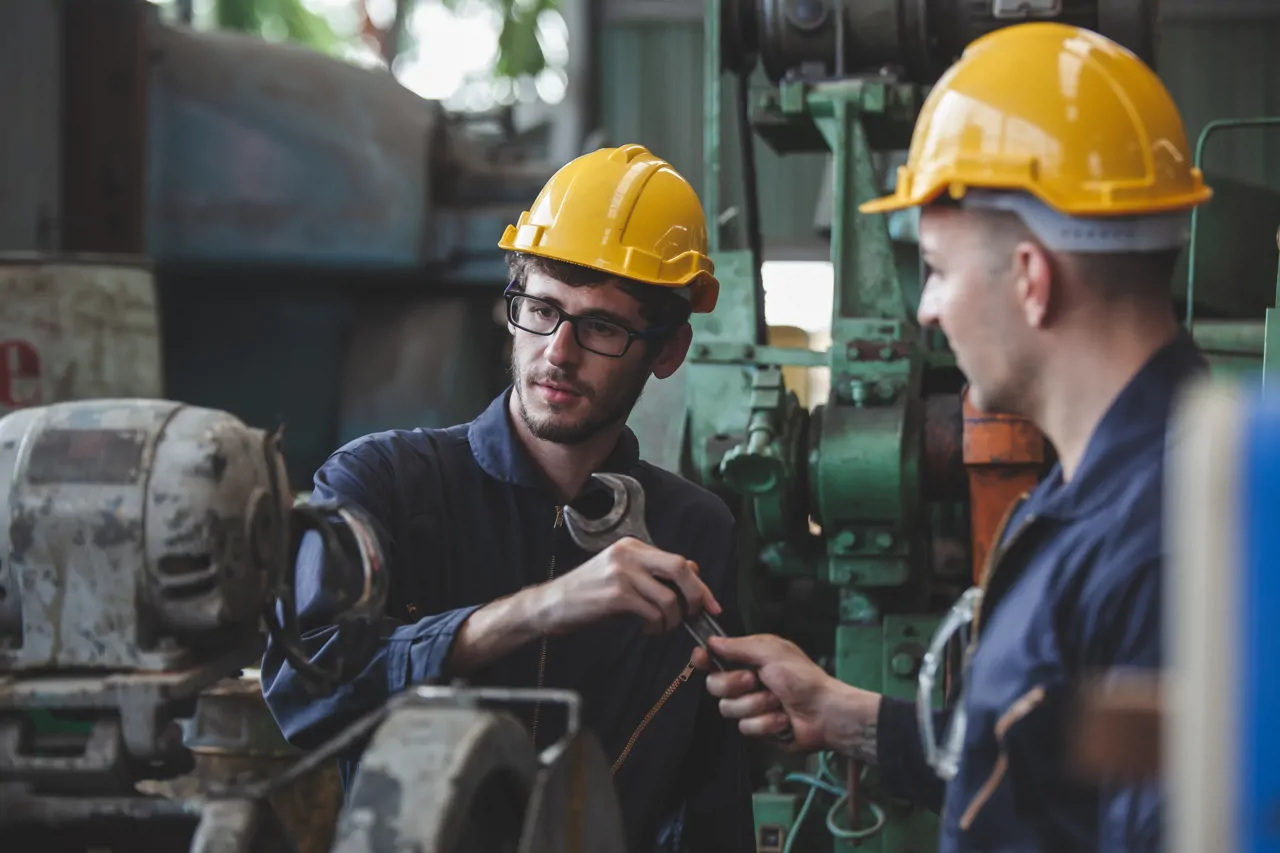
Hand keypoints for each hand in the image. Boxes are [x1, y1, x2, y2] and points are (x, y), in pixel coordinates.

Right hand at [533, 536, 720, 635]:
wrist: (550, 605)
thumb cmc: (588, 595)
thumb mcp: (623, 577)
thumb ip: (655, 574)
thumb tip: (693, 573)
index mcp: (633, 546)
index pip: (678, 561)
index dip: (700, 585)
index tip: (711, 605)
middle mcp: (629, 554)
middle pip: (680, 568)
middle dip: (696, 596)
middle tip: (697, 616)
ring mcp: (622, 572)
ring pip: (669, 597)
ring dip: (673, 619)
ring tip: (661, 627)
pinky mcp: (615, 594)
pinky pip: (652, 612)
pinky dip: (657, 626)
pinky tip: (648, 629)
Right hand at [692, 634, 843, 751]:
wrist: (824, 713)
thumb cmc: (802, 678)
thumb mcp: (771, 653)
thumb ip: (739, 647)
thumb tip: (712, 641)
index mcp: (750, 659)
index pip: (715, 658)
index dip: (704, 659)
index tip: (702, 659)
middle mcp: (747, 682)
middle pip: (715, 685)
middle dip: (734, 684)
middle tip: (754, 680)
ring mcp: (751, 706)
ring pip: (729, 709)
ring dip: (756, 705)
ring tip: (778, 702)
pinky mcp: (758, 728)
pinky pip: (746, 728)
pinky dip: (767, 723)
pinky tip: (783, 719)